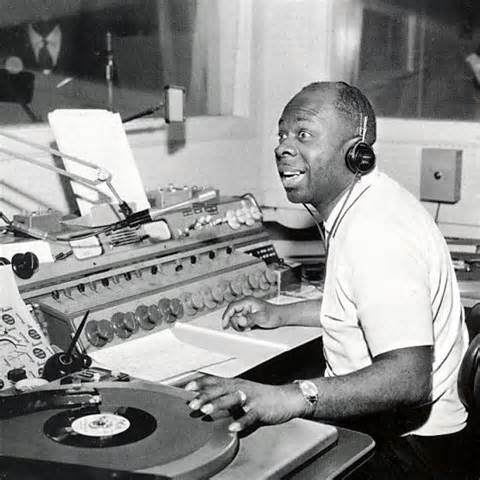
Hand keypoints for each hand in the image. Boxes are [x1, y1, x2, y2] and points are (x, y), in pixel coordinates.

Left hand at [185, 375, 305, 431]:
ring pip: (232, 399)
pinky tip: (233, 428)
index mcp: (235, 384)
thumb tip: (206, 401)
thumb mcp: (242, 392)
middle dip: (204, 396)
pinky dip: (240, 422)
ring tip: (205, 411)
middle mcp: (241, 388)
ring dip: (218, 404)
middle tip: (191, 404)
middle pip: (220, 389)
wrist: (286, 398)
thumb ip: (225, 395)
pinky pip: (249, 416)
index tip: (186, 387)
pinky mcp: (260, 409)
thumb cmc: (262, 396)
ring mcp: (250, 398)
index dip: (201, 383)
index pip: (215, 380)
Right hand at [222, 296, 281, 330]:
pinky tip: (249, 327)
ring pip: (236, 317)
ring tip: (248, 328)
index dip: (226, 316)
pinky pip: (241, 320)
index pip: (232, 307)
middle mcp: (246, 303)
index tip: (224, 324)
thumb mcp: (261, 317)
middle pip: (232, 312)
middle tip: (241, 328)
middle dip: (234, 322)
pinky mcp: (249, 314)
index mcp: (247, 301)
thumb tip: (239, 320)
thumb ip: (249, 319)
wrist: (281, 316)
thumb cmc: (274, 314)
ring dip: (239, 324)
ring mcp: (247, 309)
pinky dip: (243, 325)